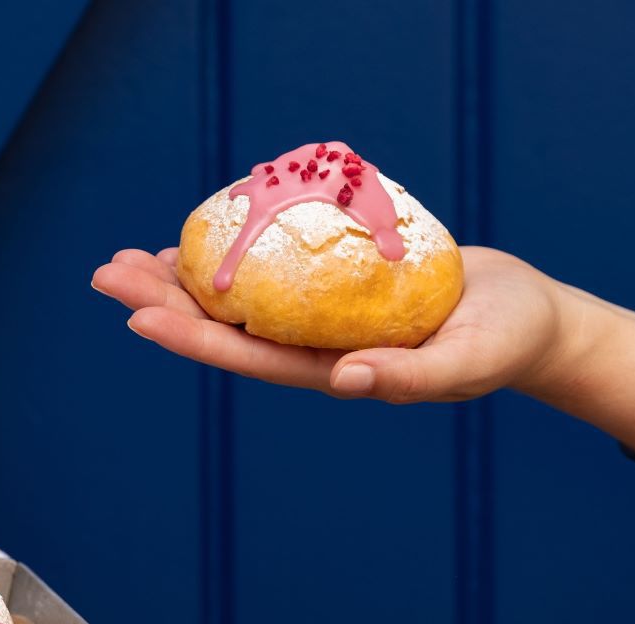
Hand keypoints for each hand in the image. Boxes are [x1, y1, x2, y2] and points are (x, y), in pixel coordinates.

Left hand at [91, 245, 576, 402]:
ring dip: (184, 276)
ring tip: (129, 255)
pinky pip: (274, 263)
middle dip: (164, 299)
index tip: (140, 315)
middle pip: (226, 325)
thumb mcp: (465, 363)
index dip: (194, 338)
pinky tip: (201, 233)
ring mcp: (322, 314)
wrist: (527, 318)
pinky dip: (236, 248)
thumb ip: (410, 377)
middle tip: (106, 273)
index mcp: (335, 369)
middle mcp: (316, 345)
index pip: (250, 357)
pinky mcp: (335, 280)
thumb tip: (345, 380)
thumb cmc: (503, 345)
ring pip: (239, 295)